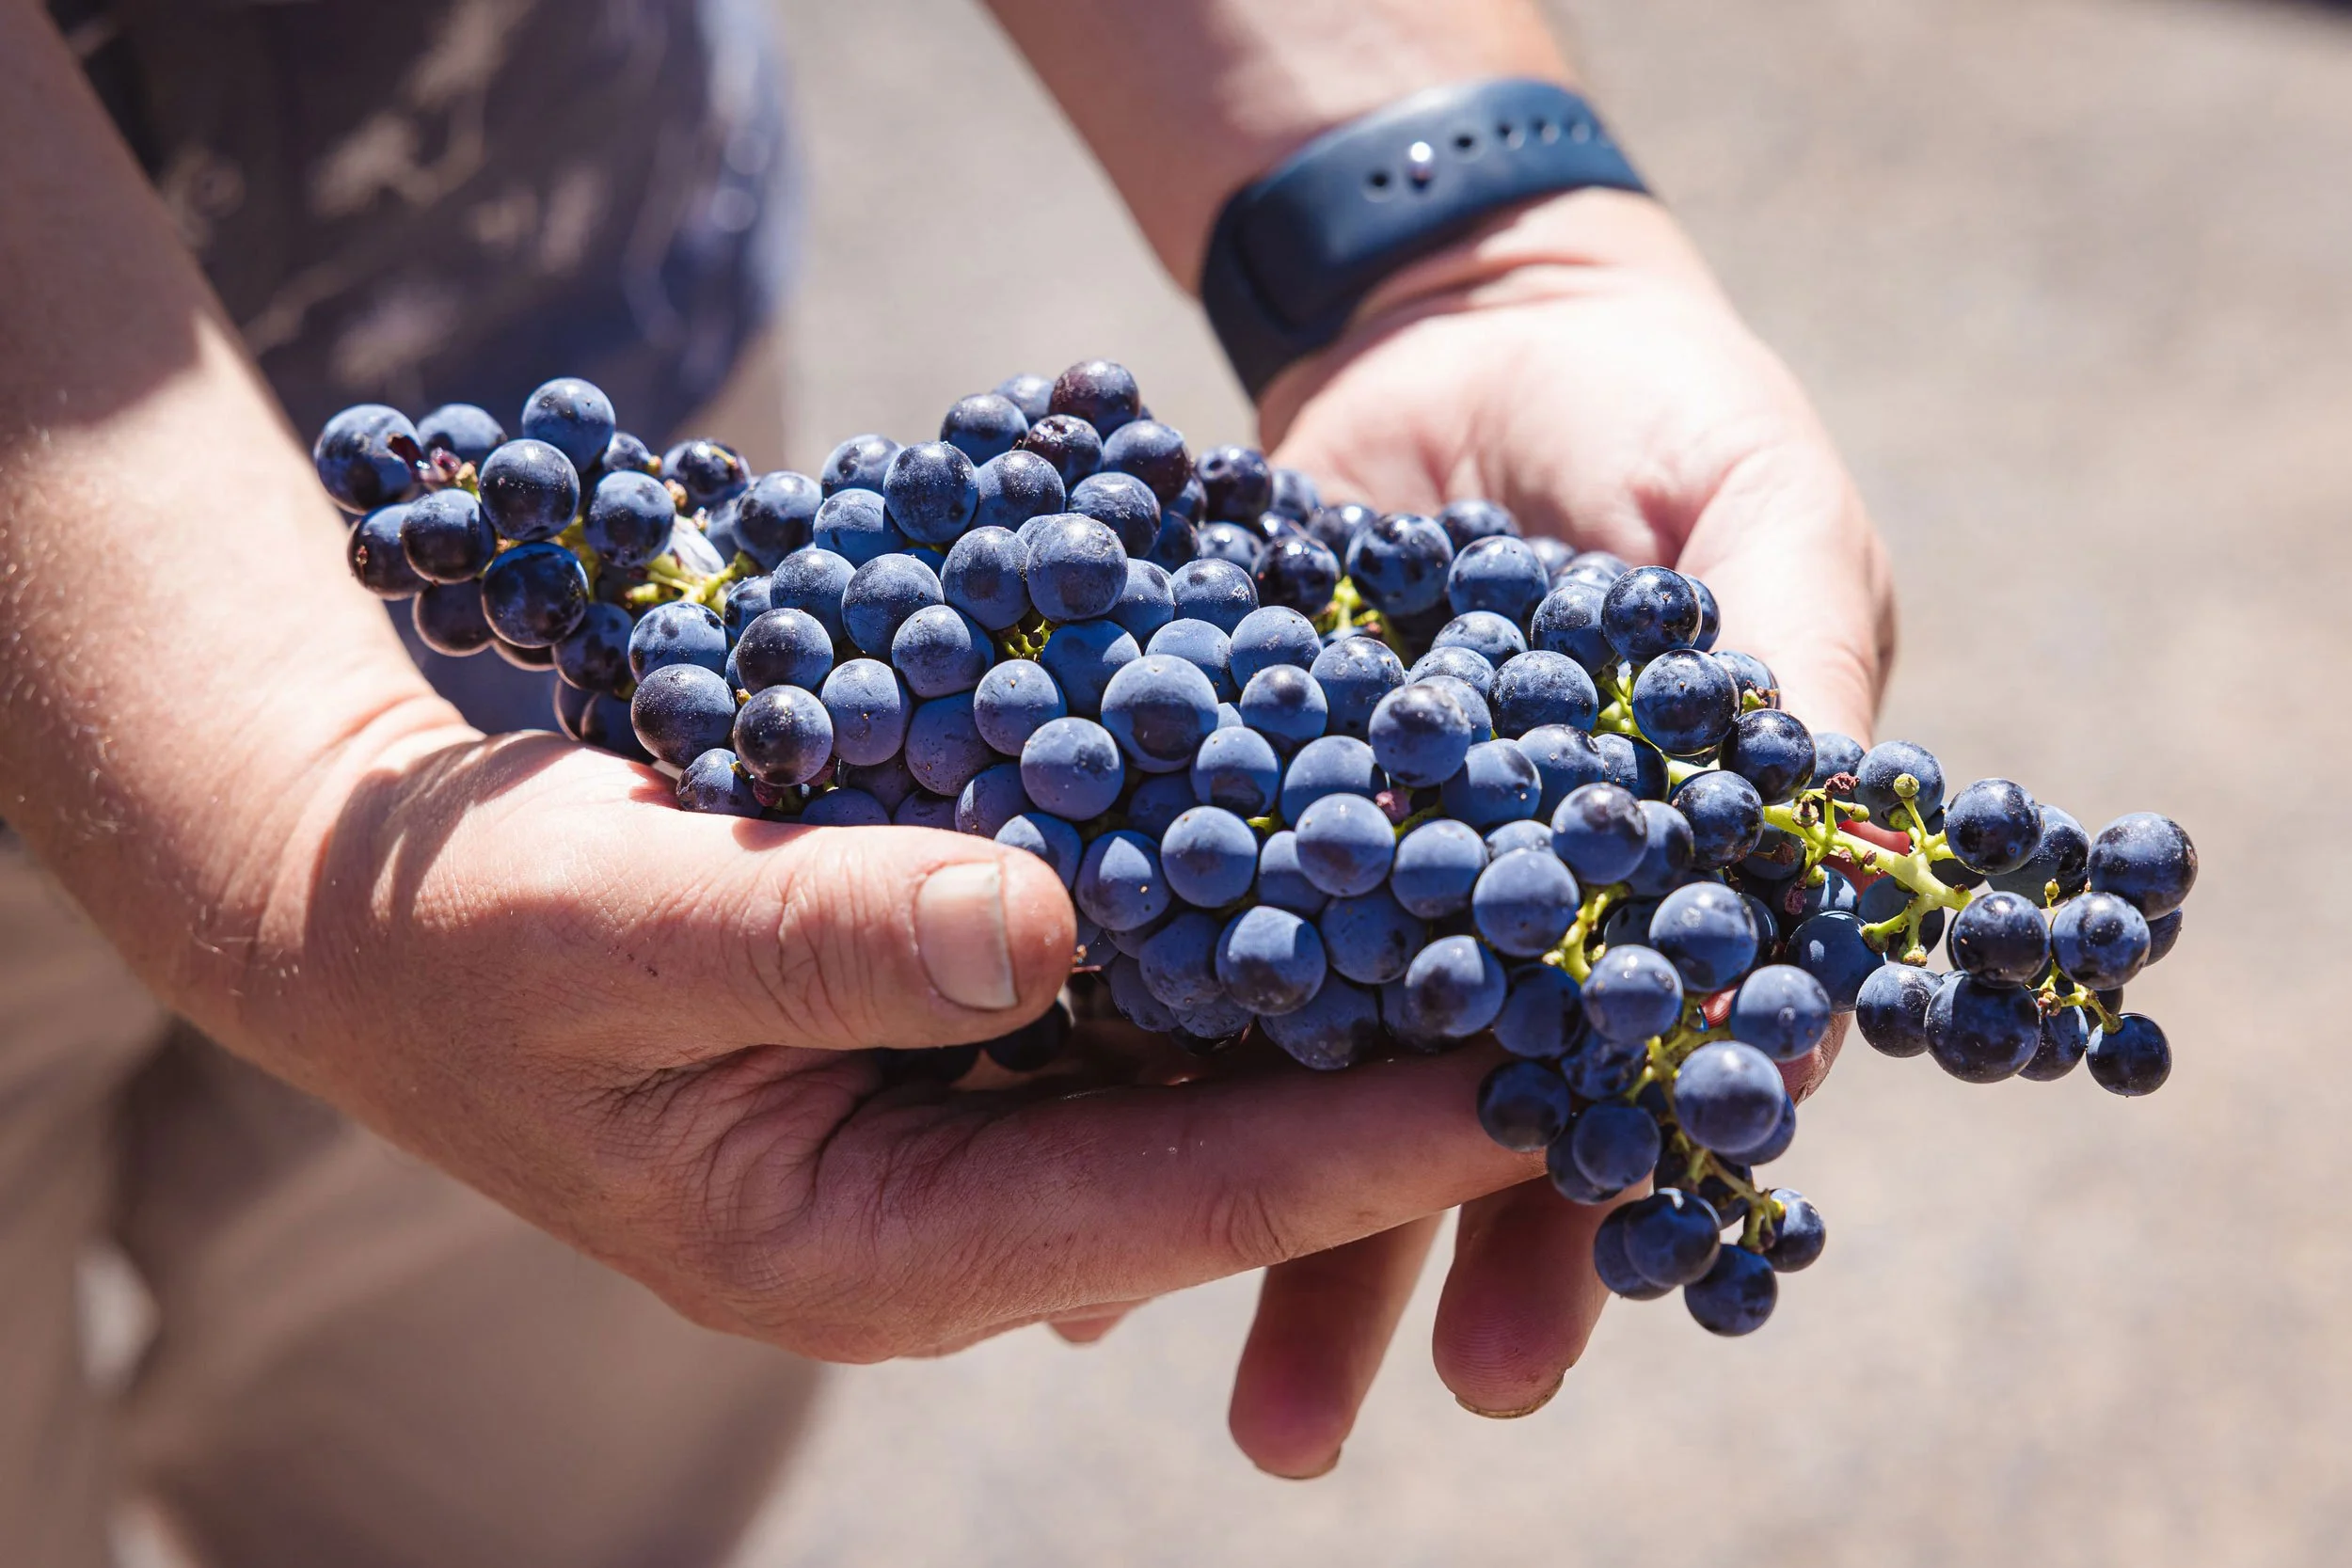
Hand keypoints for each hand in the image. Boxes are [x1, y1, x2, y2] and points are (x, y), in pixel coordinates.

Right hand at [224, 716, 1544, 1365]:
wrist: (384, 913)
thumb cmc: (471, 935)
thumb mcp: (616, 924)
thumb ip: (824, 936)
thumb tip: (1043, 930)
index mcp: (875, 1248)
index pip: (1174, 1208)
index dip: (1367, 1142)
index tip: (1545, 1078)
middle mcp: (952, 1218)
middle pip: (1225, 1164)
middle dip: (1411, 1093)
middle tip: (1606, 1007)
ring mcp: (964, 1133)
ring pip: (1202, 1091)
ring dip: (1355, 1015)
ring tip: (1540, 939)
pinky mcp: (963, 1045)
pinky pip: (1140, 1011)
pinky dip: (1243, 944)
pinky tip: (1354, 868)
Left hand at [1206, 188, 1895, 1470]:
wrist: (1450, 323)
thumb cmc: (1645, 410)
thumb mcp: (1751, 499)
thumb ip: (1792, 640)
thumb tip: (1837, 821)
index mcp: (1646, 890)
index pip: (1634, 1077)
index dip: (1599, 1198)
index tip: (1557, 1312)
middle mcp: (1492, 923)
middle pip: (1448, 1128)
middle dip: (1406, 1265)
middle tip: (1342, 1417)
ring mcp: (1351, 886)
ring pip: (1298, 1083)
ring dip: (1250, 1227)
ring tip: (1198, 1372)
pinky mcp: (1223, 818)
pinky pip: (1167, 957)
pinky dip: (1112, 1057)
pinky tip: (1046, 1173)